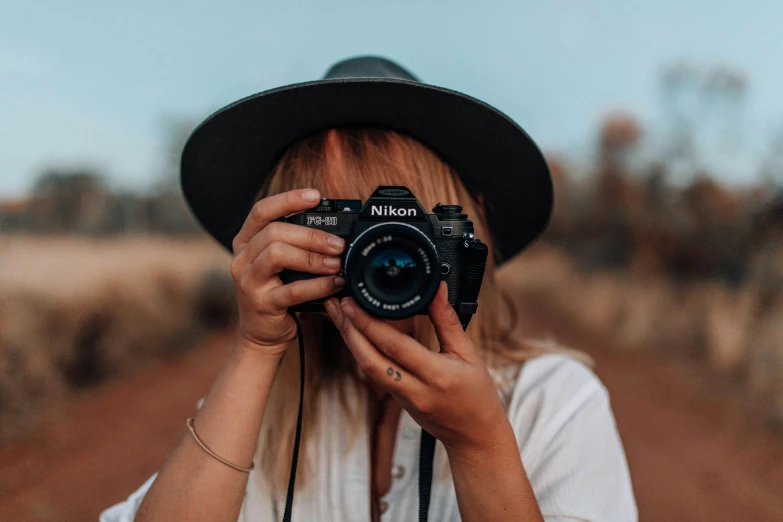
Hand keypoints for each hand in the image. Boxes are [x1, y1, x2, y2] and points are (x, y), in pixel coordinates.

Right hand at [230, 188, 345, 355]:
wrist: (263, 334)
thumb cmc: (279, 293)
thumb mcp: (283, 265)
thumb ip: (297, 245)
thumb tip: (336, 231)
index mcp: (246, 241)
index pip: (262, 210)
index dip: (289, 200)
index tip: (316, 196)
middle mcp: (242, 258)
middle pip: (274, 232)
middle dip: (311, 235)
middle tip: (338, 244)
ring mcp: (248, 281)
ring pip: (277, 254)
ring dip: (312, 257)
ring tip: (337, 264)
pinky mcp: (260, 304)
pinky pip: (292, 290)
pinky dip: (317, 285)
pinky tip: (335, 284)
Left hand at [324, 282, 509, 453]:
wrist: (475, 437)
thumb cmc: (477, 396)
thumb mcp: (469, 354)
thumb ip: (447, 321)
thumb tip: (436, 289)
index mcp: (437, 375)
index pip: (395, 347)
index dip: (369, 323)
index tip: (353, 303)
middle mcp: (415, 390)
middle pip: (371, 360)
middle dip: (349, 330)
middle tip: (335, 304)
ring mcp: (403, 399)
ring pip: (367, 368)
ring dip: (350, 340)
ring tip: (337, 315)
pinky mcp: (397, 402)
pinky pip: (374, 375)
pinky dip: (362, 352)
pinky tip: (354, 334)